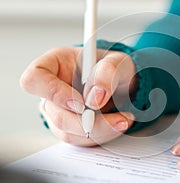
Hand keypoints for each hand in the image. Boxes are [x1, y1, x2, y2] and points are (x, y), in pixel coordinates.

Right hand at [20, 47, 135, 145]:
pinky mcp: (70, 127)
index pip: (35, 78)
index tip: (81, 102)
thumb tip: (95, 98)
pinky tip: (117, 125)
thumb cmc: (114, 67)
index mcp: (55, 64)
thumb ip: (107, 72)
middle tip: (118, 119)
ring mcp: (59, 110)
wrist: (122, 83)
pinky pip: (80, 139)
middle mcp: (52, 89)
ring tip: (124, 120)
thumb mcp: (118, 62)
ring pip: (68, 132)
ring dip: (99, 131)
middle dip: (88, 122)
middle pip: (55, 114)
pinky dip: (101, 136)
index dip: (53, 93)